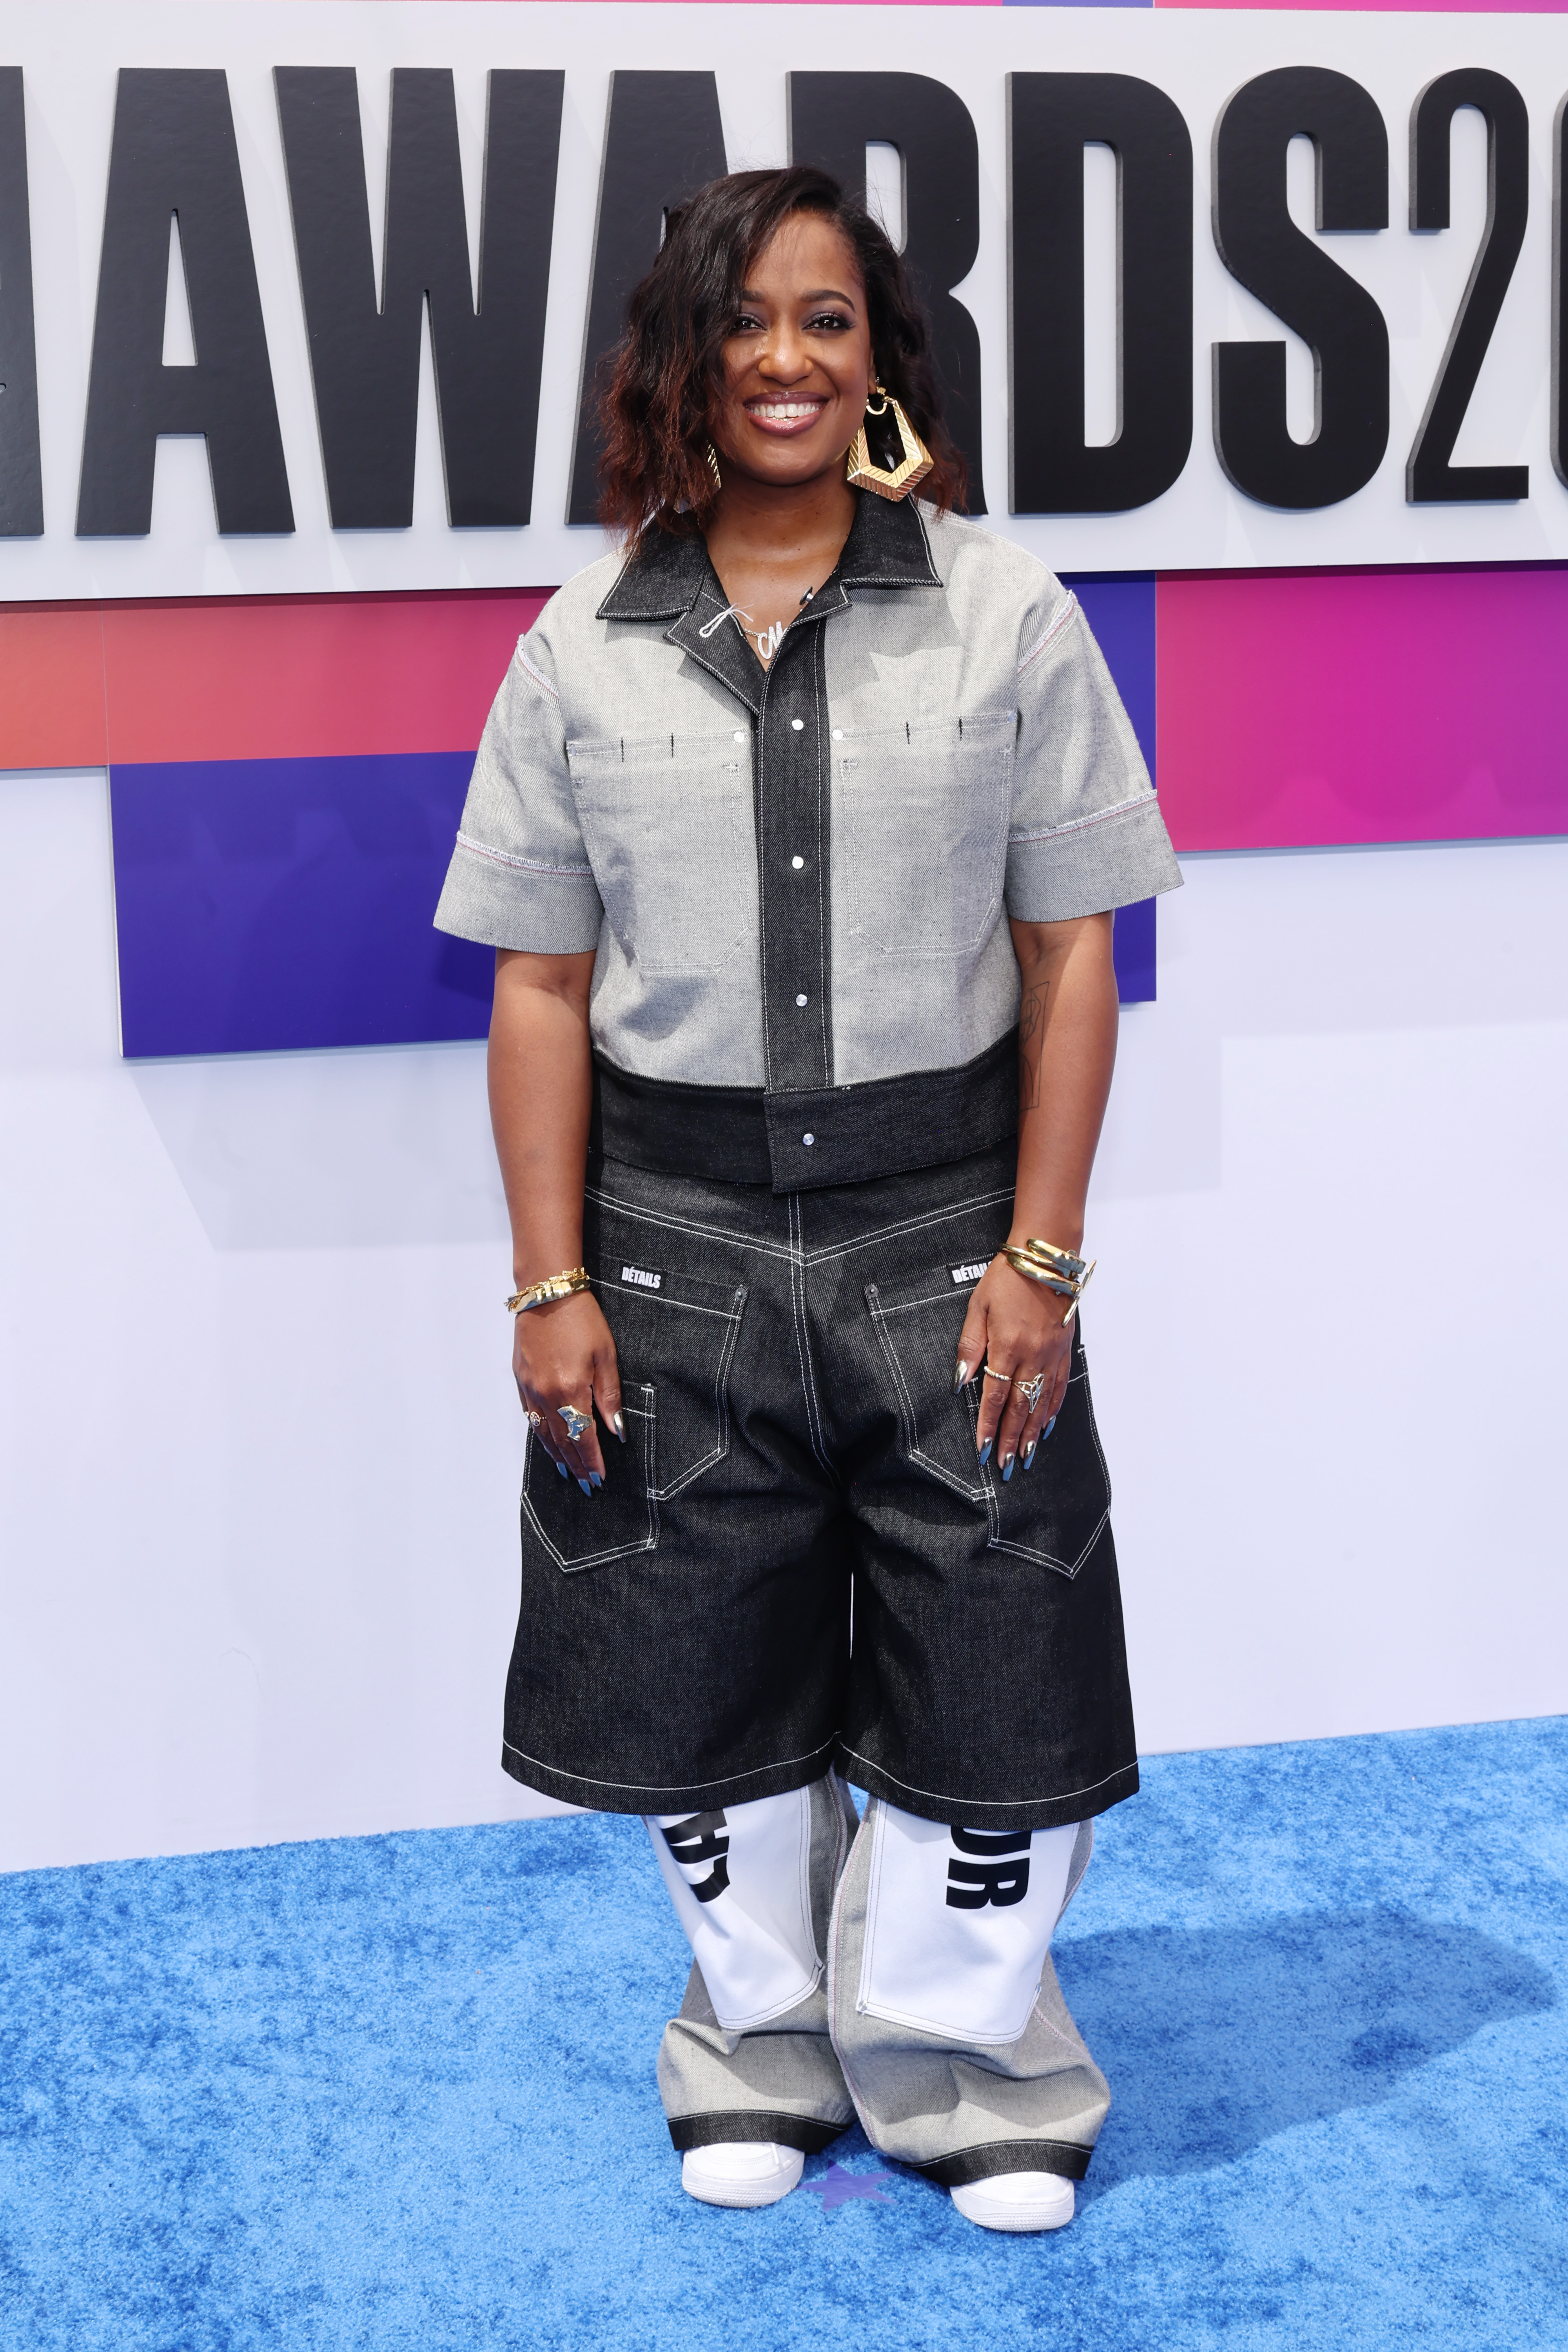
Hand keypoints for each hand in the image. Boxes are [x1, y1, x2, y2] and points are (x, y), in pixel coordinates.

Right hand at [513, 1291, 623, 1494]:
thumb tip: (617, 1430)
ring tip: (566, 1472)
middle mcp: (547, 1395)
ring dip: (556, 1455)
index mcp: (571, 1390)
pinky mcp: (521, 1379)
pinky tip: (547, 1442)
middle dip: (575, 1465)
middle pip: (562, 1441)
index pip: (583, 1438)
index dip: (592, 1461)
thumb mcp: (607, 1357)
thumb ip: (610, 1397)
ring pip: (543, 1432)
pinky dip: (540, 1434)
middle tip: (585, 1485)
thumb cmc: (581, 1319)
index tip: (599, 1478)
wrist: (547, 1292)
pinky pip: (530, 1416)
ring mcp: (530, 1388)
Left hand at [955, 1255, 1073, 1481]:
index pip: (995, 1397)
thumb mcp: (977, 1308)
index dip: (988, 1426)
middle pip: (1021, 1408)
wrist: (1045, 1258)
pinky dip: (1053, 1410)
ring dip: (1033, 1432)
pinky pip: (1059, 1387)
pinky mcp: (1064, 1350)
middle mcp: (1032, 1356)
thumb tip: (960, 1382)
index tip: (982, 1449)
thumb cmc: (1008, 1278)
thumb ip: (969, 1347)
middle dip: (1012, 1439)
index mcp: (1007, 1347)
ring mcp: (1052, 1355)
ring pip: (1042, 1403)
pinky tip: (1047, 1425)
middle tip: (1006, 1465)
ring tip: (1026, 1455)